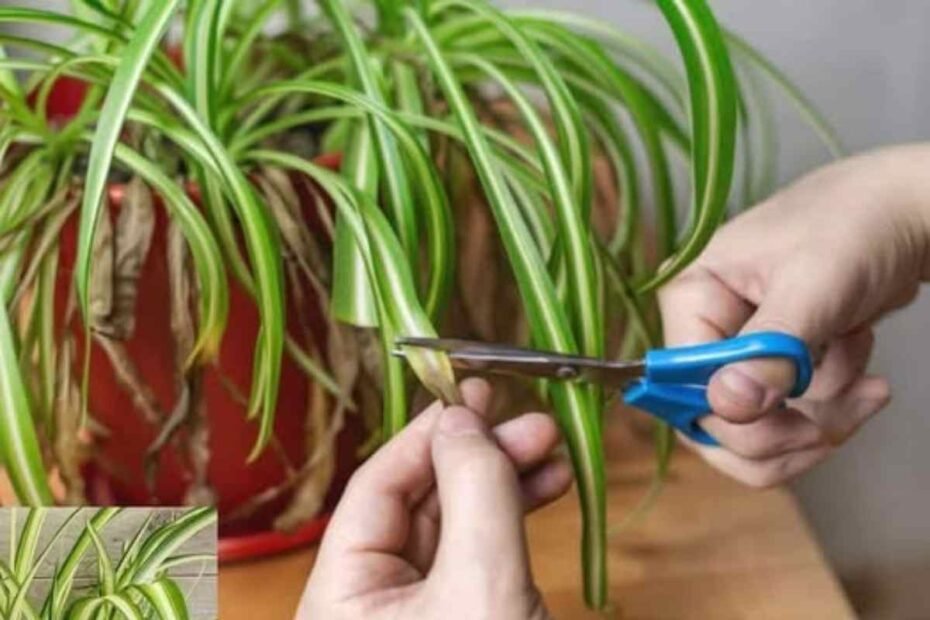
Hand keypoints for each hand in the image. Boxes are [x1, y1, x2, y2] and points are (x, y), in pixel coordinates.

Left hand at [297, 378, 571, 619]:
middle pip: (419, 500)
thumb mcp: (482, 583)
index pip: (375, 488)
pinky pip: (478, 552)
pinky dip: (512, 519)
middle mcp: (369, 599)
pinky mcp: (457, 615)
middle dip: (481, 456)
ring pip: (455, 523)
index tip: (476, 394)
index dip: (428, 435)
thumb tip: (462, 419)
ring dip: (506, 482)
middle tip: (532, 423)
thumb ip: (473, 492)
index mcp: (340, 595)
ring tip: (551, 451)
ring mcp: (416, 609)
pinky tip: (547, 486)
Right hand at [659, 145, 929, 486]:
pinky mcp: (773, 366)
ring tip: (866, 388)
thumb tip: (727, 405)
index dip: (734, 417)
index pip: (683, 385)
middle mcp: (701, 328)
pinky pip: (789, 419)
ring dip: (818, 420)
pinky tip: (859, 361)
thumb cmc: (855, 227)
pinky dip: (834, 404)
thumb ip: (771, 349)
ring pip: (754, 432)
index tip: (797, 419)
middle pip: (711, 422)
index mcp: (690, 297)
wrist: (905, 214)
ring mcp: (737, 350)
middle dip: (781, 433)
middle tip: (834, 425)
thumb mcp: (814, 287)